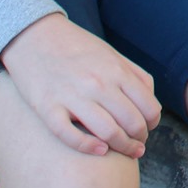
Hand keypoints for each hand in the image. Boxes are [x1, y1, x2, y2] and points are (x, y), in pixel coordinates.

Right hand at [0, 14, 161, 157]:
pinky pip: (70, 136)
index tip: (148, 128)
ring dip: (122, 147)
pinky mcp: (47, 108)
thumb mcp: (112, 54)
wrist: (34, 36)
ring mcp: (72, 96)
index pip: (148, 107)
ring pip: (108, 132)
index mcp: (116, 71)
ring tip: (125, 151)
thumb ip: (135, 75)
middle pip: (132, 123)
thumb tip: (151, 100)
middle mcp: (98, 84)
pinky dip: (88, 147)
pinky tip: (99, 151)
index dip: (152, 123)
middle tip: (137, 145)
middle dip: (139, 139)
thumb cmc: (77, 48)